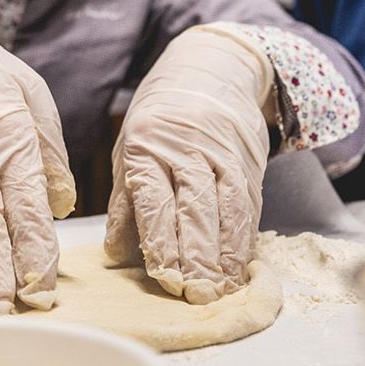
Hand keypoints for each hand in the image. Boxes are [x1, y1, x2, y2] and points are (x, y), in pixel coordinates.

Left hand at [104, 24, 273, 303]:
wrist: (209, 72)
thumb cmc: (159, 119)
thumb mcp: (129, 149)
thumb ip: (124, 204)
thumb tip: (115, 254)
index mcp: (147, 146)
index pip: (156, 200)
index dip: (162, 241)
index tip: (165, 277)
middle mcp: (187, 149)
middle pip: (195, 208)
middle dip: (196, 254)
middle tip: (195, 294)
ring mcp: (222, 154)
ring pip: (227, 209)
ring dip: (225, 254)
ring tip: (220, 289)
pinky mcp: (249, 163)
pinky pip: (249, 206)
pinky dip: (245, 240)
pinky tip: (240, 267)